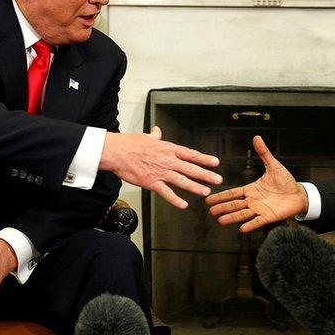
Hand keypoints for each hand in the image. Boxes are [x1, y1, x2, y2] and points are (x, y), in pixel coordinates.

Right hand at [99, 126, 221, 208]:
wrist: (116, 152)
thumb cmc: (129, 143)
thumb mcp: (145, 137)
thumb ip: (154, 136)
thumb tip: (157, 130)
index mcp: (168, 149)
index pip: (190, 154)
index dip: (204, 159)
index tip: (215, 163)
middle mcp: (167, 160)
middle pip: (191, 168)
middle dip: (206, 174)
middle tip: (218, 180)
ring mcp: (160, 172)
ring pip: (182, 180)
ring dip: (195, 187)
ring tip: (206, 192)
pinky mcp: (151, 182)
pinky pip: (166, 192)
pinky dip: (175, 199)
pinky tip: (183, 204)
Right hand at [206, 136, 307, 232]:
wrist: (299, 193)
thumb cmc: (286, 181)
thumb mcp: (273, 165)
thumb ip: (264, 153)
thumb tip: (257, 137)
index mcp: (251, 189)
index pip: (233, 193)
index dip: (221, 196)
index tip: (209, 200)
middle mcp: (253, 201)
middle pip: (235, 205)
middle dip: (222, 207)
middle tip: (210, 211)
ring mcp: (260, 209)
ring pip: (243, 214)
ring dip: (232, 217)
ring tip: (221, 221)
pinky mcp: (269, 216)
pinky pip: (258, 221)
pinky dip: (250, 224)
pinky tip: (242, 228)